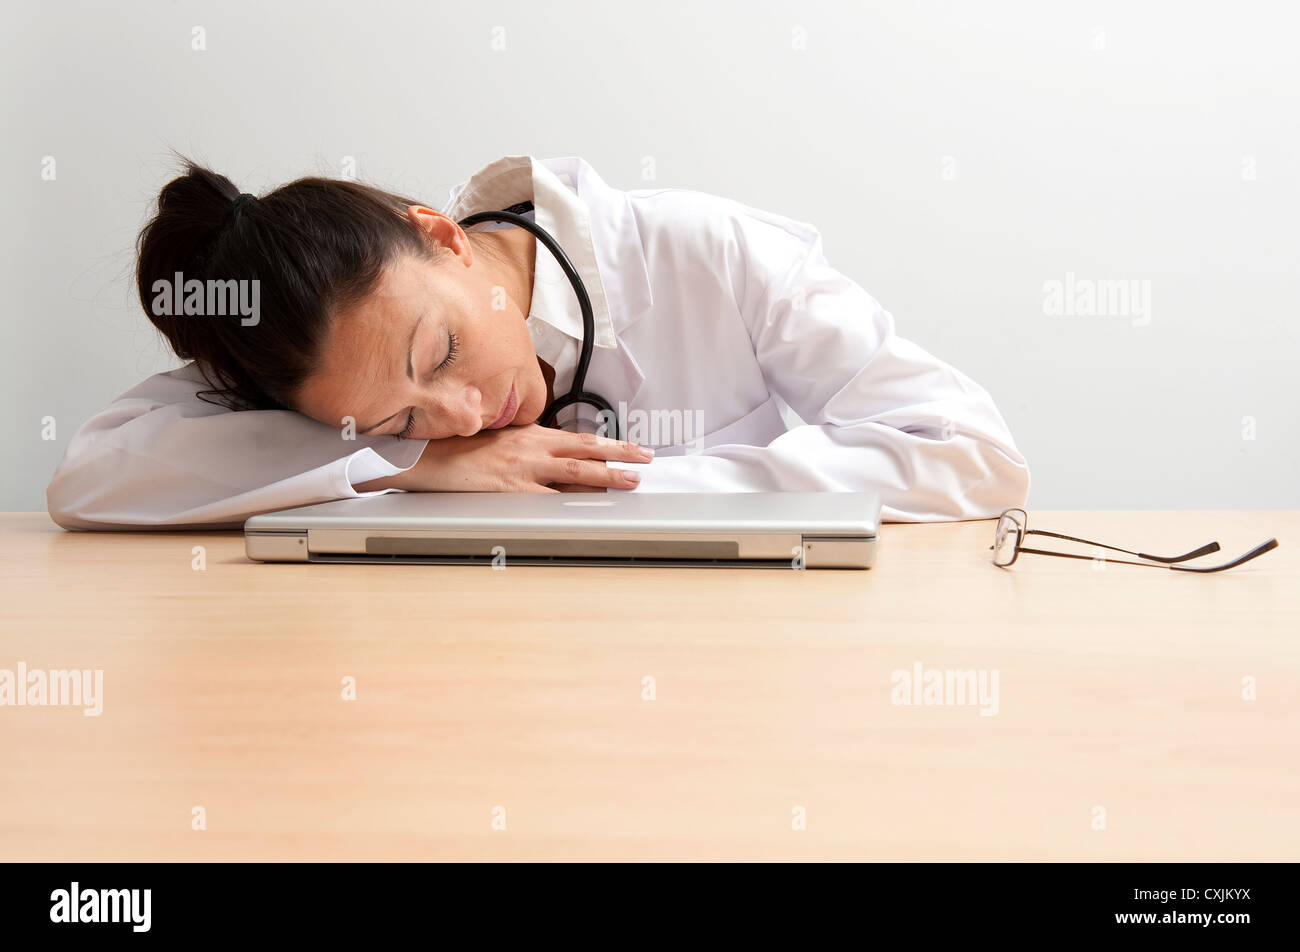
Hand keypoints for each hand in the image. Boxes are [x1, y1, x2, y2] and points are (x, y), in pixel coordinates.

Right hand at [354, 424, 653, 493]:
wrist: (425, 457)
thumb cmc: (458, 450)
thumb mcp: (498, 440)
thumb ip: (526, 448)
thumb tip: (552, 462)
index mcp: (529, 434)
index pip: (578, 439)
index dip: (607, 444)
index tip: (630, 448)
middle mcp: (532, 448)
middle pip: (586, 448)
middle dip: (620, 452)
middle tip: (646, 458)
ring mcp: (523, 469)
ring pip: (575, 470)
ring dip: (607, 475)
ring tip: (632, 480)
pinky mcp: (511, 490)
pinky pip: (548, 499)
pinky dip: (571, 503)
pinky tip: (589, 507)